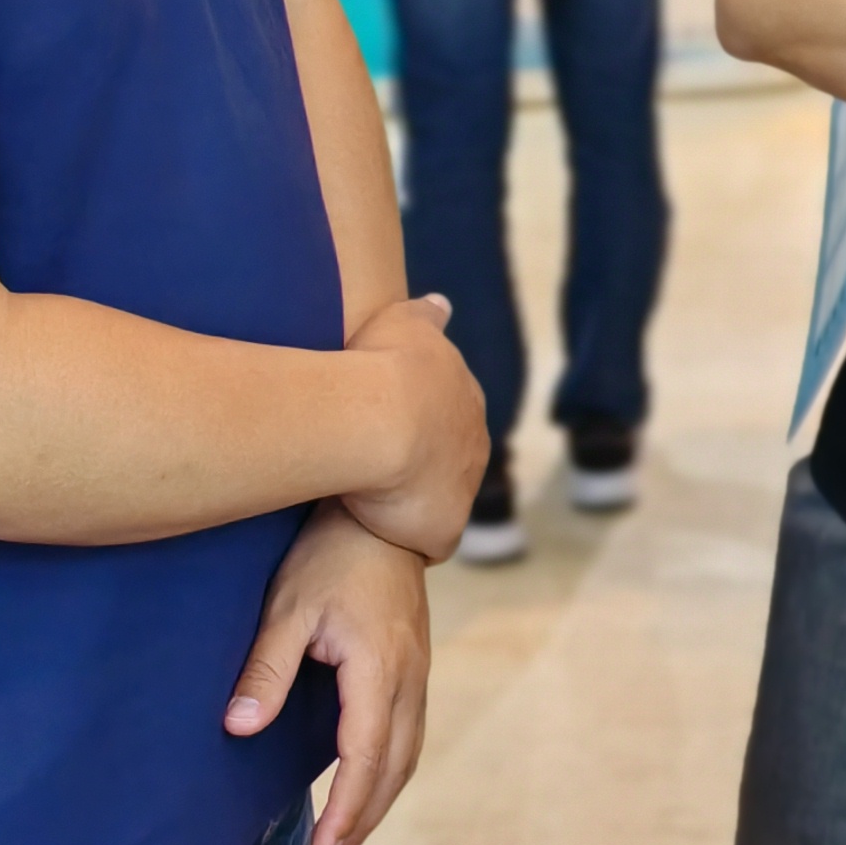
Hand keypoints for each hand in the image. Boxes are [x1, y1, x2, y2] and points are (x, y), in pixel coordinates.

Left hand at [226, 502, 431, 844]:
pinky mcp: (416, 664)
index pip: (365, 759)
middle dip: (362, 822)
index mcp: (380, 669)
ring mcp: (419, 672)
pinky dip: (389, 770)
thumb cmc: (331, 551)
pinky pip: (409, 733)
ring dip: (378, 801)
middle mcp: (410, 678)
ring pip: (408, 755)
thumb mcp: (288, 605)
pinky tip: (366, 782)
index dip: (345, 812)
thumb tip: (240, 728)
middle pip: (394, 770)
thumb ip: (267, 668)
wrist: (386, 506)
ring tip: (345, 837)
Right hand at [342, 291, 485, 559]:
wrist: (386, 420)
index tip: (384, 425)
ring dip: (412, 503)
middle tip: (374, 466)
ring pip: (439, 501)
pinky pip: (428, 540)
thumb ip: (426, 317)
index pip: (446, 417)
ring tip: (370, 502)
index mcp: (465, 400)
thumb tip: (442, 304)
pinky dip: (407, 538)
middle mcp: (475, 446)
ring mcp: (464, 491)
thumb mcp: (407, 322)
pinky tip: (376, 532)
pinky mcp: (445, 531)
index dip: (415, 423)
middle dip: (421, 465)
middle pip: (449, 462)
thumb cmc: (388, 365)